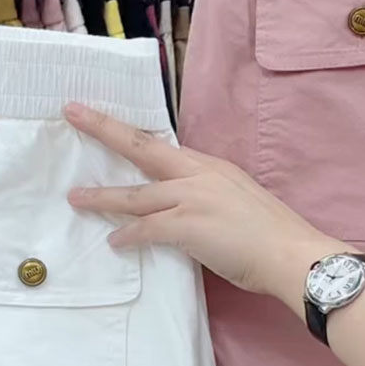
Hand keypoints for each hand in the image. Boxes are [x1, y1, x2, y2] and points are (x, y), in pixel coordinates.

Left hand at [65, 103, 343, 313]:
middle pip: (142, 148)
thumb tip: (183, 209)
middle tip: (73, 113)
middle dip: (104, 129)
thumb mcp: (237, 200)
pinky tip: (114, 241)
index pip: (162, 145)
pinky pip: (146, 229)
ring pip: (136, 195)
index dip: (132, 132)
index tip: (107, 118)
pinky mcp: (188, 226)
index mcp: (211, 166)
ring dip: (102, 197)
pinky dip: (128, 236)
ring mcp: (192, 198)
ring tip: (76, 198)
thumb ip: (207, 197)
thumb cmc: (271, 233)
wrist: (291, 252)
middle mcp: (198, 174)